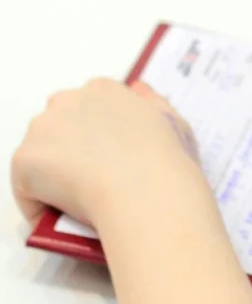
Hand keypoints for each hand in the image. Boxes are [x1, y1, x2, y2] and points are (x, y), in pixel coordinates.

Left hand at [11, 79, 203, 229]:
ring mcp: (42, 129)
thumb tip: (137, 89)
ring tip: (79, 199)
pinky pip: (26, 187)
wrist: (148, 191)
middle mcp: (68, 100)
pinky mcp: (25, 159)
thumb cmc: (166, 160)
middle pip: (57, 126)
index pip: (87, 108)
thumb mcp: (173, 122)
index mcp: (104, 90)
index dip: (96, 135)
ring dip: (53, 174)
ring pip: (40, 155)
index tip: (108, 157)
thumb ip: (152, 102)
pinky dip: (41, 203)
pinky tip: (63, 215)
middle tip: (92, 179)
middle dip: (69, 150)